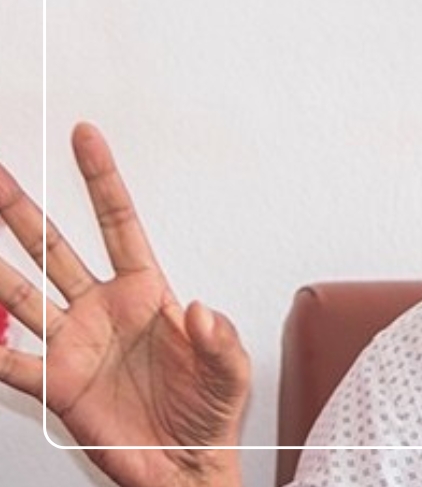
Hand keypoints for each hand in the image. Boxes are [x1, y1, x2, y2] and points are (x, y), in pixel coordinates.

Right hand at [0, 124, 248, 486]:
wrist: (185, 467)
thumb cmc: (208, 414)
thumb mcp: (232, 373)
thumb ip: (221, 340)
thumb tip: (199, 311)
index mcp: (147, 293)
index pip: (119, 223)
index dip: (101, 180)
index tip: (85, 136)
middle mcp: (103, 310)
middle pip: (55, 248)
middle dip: (24, 211)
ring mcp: (74, 344)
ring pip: (21, 294)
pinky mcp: (56, 385)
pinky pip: (11, 363)